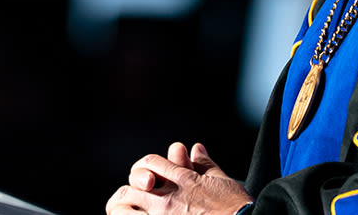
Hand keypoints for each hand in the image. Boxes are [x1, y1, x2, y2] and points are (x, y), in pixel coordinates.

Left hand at [105, 142, 251, 213]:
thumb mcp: (222, 180)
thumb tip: (196, 149)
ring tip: (121, 214)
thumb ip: (205, 164)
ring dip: (120, 210)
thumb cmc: (237, 206)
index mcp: (183, 180)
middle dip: (126, 192)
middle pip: (131, 186)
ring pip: (124, 209)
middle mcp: (169, 198)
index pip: (150, 163)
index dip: (144, 168)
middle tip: (127, 201)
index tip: (147, 180)